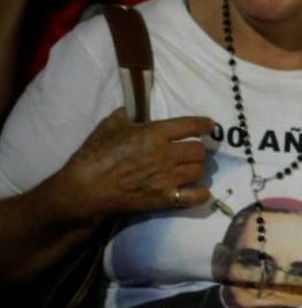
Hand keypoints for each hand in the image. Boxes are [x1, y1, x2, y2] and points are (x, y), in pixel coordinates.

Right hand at [41, 108, 211, 224]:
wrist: (85, 189)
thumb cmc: (94, 155)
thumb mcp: (109, 126)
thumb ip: (126, 115)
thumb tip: (133, 109)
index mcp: (154, 133)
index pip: (192, 125)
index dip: (204, 125)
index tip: (208, 126)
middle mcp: (166, 154)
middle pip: (199, 150)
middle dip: (196, 150)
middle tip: (189, 152)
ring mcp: (167, 178)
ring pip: (199, 171)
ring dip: (195, 169)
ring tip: (187, 170)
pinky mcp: (165, 198)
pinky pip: (196, 196)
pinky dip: (199, 193)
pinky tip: (195, 190)